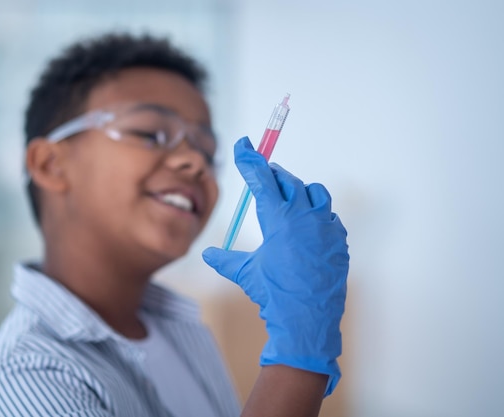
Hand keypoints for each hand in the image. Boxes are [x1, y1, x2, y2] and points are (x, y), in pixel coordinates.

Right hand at [202, 136, 348, 395]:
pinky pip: (329, 218)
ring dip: (300, 190)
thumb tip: (209, 254)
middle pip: (288, 181)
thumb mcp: (246, 273)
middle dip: (273, 174)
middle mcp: (304, 216)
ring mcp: (325, 227)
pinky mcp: (338, 241)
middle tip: (263, 173)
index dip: (250, 159)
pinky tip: (309, 225)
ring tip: (289, 196)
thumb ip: (226, 259)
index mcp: (279, 218)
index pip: (262, 178)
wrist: (307, 318)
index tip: (244, 144)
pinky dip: (317, 215)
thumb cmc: (274, 293)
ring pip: (315, 193)